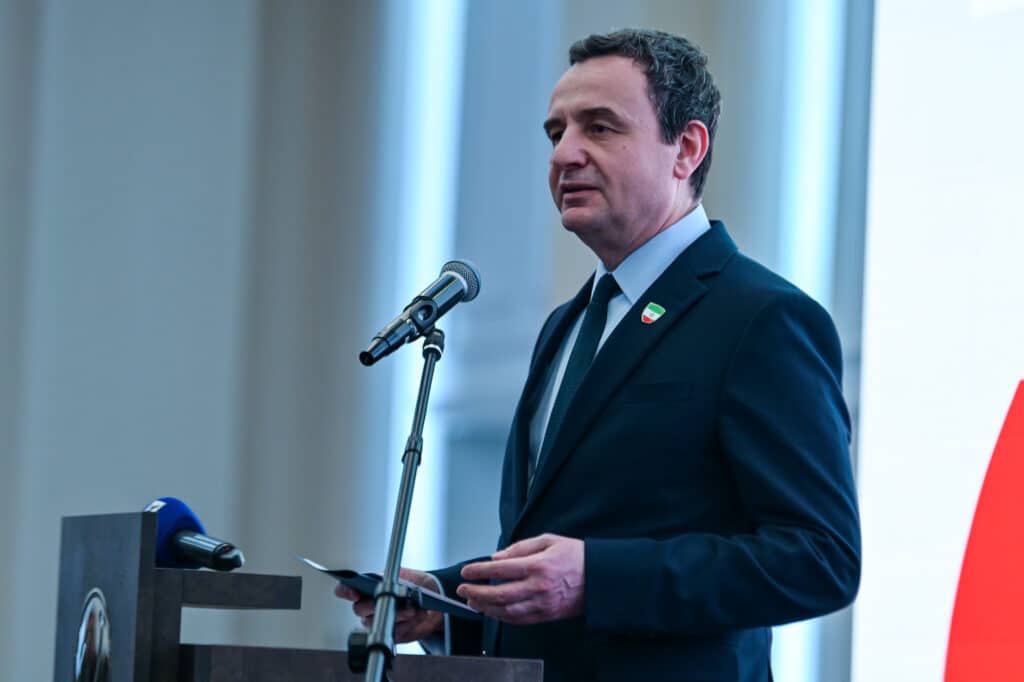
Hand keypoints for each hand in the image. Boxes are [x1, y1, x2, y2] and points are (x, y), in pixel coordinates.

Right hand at [334, 568, 443, 642]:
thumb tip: (394, 588)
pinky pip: (393, 633)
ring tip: (411, 609)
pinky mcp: (390, 634)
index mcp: (368, 587)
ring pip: (376, 622)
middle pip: (359, 609)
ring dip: (396, 615)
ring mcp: (378, 621)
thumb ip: (396, 581)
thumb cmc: (415, 584)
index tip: (354, 592)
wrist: (431, 598)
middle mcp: (368, 605)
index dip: (345, 591)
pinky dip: (407, 625)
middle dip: (374, 604)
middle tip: (390, 600)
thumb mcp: (407, 576)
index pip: (346, 589)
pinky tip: (416, 615)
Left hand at [457, 533, 583, 624]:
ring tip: (473, 601)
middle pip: (499, 594)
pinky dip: (502, 617)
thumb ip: (520, 548)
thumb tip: (497, 557)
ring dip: (485, 607)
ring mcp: (542, 604)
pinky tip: (493, 611)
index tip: (467, 571)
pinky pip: (519, 620)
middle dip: (476, 592)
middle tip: (463, 588)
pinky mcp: (546, 615)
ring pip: (506, 611)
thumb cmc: (576, 556)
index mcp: (538, 565)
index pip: (500, 569)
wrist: (600, 577)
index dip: (479, 571)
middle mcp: (538, 587)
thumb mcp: (549, 540)